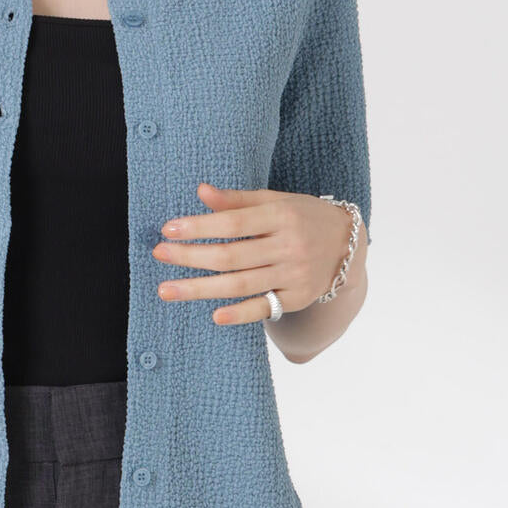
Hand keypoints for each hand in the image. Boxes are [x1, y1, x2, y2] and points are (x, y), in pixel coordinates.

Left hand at [152, 183, 360, 324]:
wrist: (349, 243)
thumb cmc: (302, 216)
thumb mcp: (275, 200)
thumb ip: (237, 200)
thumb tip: (201, 191)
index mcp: (280, 216)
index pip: (233, 223)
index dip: (199, 226)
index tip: (167, 229)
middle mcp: (288, 246)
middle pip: (232, 256)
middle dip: (191, 256)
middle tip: (158, 254)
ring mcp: (294, 275)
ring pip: (241, 284)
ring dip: (200, 289)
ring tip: (166, 290)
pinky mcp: (298, 298)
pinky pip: (265, 308)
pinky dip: (240, 314)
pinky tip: (214, 315)